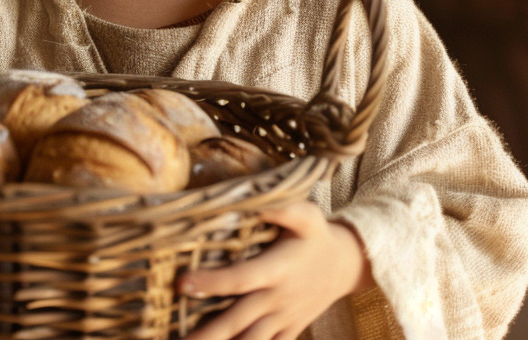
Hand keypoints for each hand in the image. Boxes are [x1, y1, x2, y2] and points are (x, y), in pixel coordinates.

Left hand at [179, 201, 374, 339]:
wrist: (346, 266)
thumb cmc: (317, 236)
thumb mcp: (306, 215)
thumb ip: (282, 208)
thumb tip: (252, 201)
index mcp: (277, 270)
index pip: (240, 279)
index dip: (211, 283)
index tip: (181, 283)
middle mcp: (278, 298)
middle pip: (238, 321)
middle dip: (207, 333)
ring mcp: (283, 319)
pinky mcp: (288, 330)